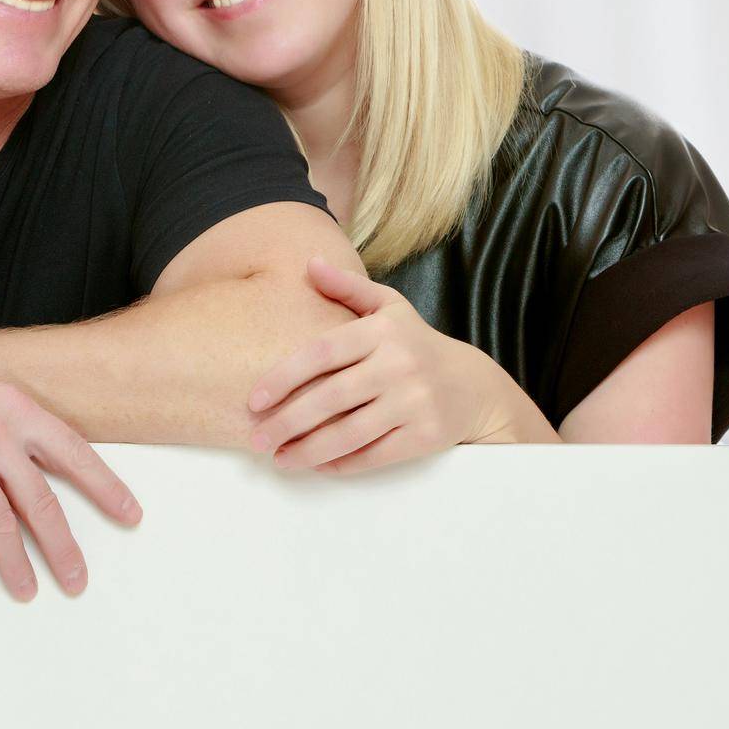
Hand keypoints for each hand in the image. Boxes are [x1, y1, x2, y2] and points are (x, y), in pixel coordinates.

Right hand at [0, 298, 143, 598]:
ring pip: (0, 525)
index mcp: (13, 407)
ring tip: (29, 590)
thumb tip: (52, 465)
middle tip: (78, 578)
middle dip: (63, 547)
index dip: (106, 486)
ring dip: (16, 565)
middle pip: (41, 502)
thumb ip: (16, 424)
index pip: (73, 451)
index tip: (130, 515)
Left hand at [246, 257, 514, 473]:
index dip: (284, 376)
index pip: (322, 352)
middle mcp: (398, 364)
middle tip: (256, 438)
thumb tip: (309, 263)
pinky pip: (376, 454)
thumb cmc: (416, 343)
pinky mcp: (427, 435)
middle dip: (288, 421)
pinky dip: (343, 463)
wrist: (474, 386)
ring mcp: (414, 401)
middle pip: (331, 397)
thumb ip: (347, 287)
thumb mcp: (388, 307)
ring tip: (279, 459)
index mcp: (381, 331)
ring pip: (351, 432)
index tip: (255, 399)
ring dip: (309, 450)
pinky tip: (317, 466)